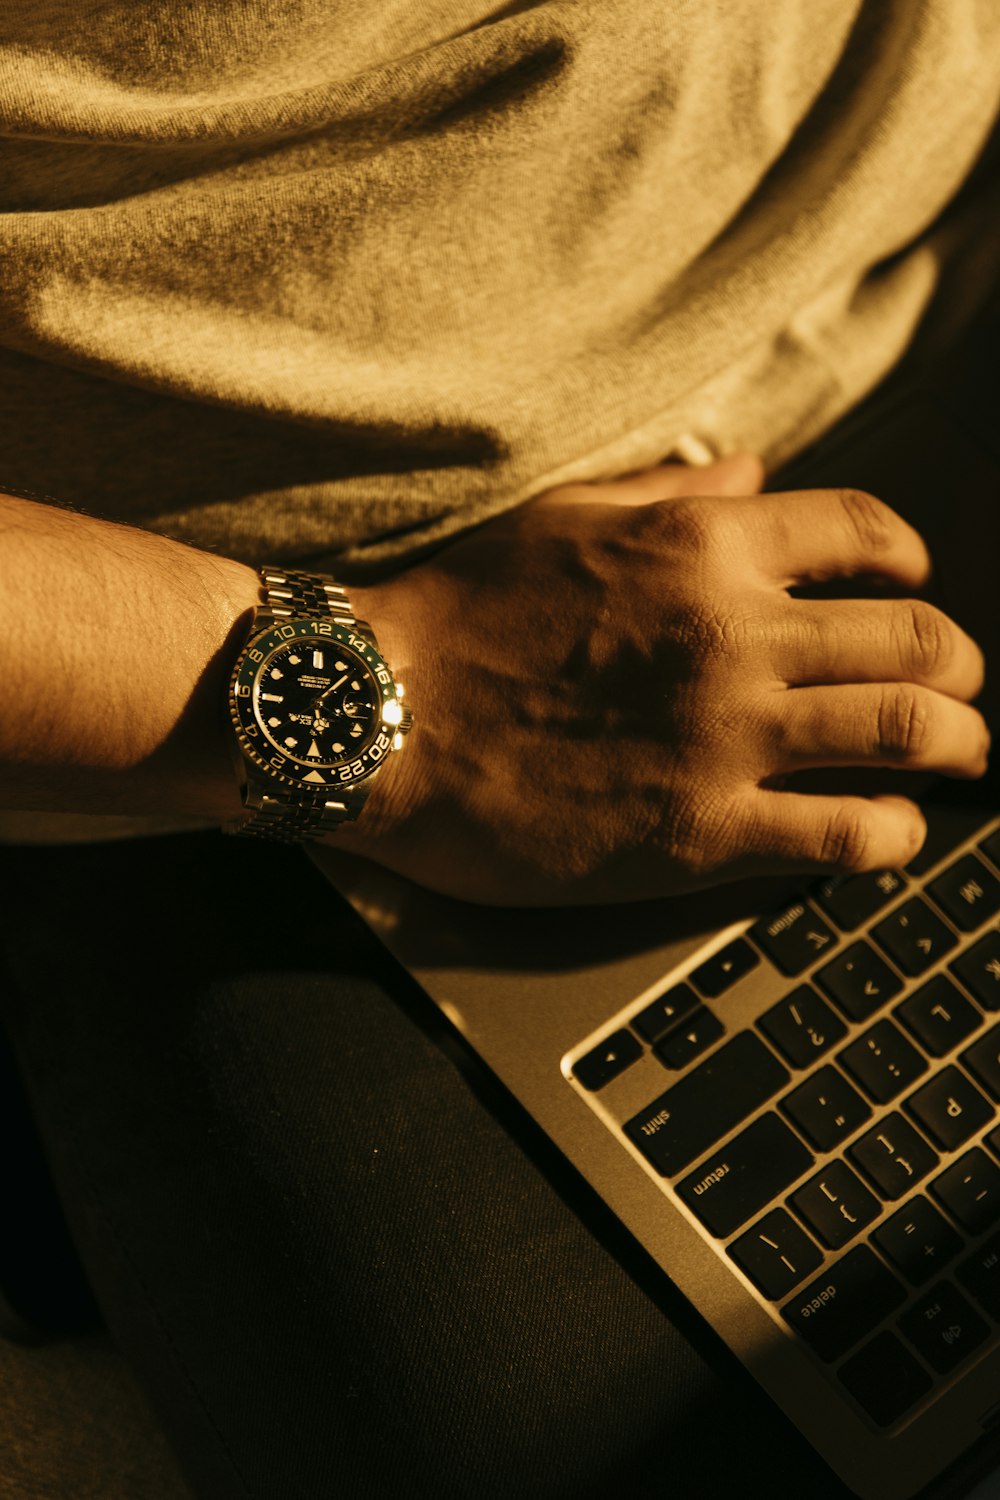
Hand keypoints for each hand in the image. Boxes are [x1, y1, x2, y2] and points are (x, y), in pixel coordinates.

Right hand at [341, 458, 988, 905]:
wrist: (378, 715)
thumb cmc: (458, 614)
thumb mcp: (564, 517)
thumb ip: (672, 491)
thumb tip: (755, 471)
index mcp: (704, 547)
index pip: (866, 534)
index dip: (911, 559)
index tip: (913, 584)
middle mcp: (734, 634)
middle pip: (917, 640)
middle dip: (959, 666)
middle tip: (958, 688)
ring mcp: (725, 736)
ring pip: (909, 732)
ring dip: (957, 744)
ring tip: (959, 756)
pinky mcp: (701, 833)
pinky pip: (848, 835)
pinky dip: (895, 834)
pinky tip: (890, 831)